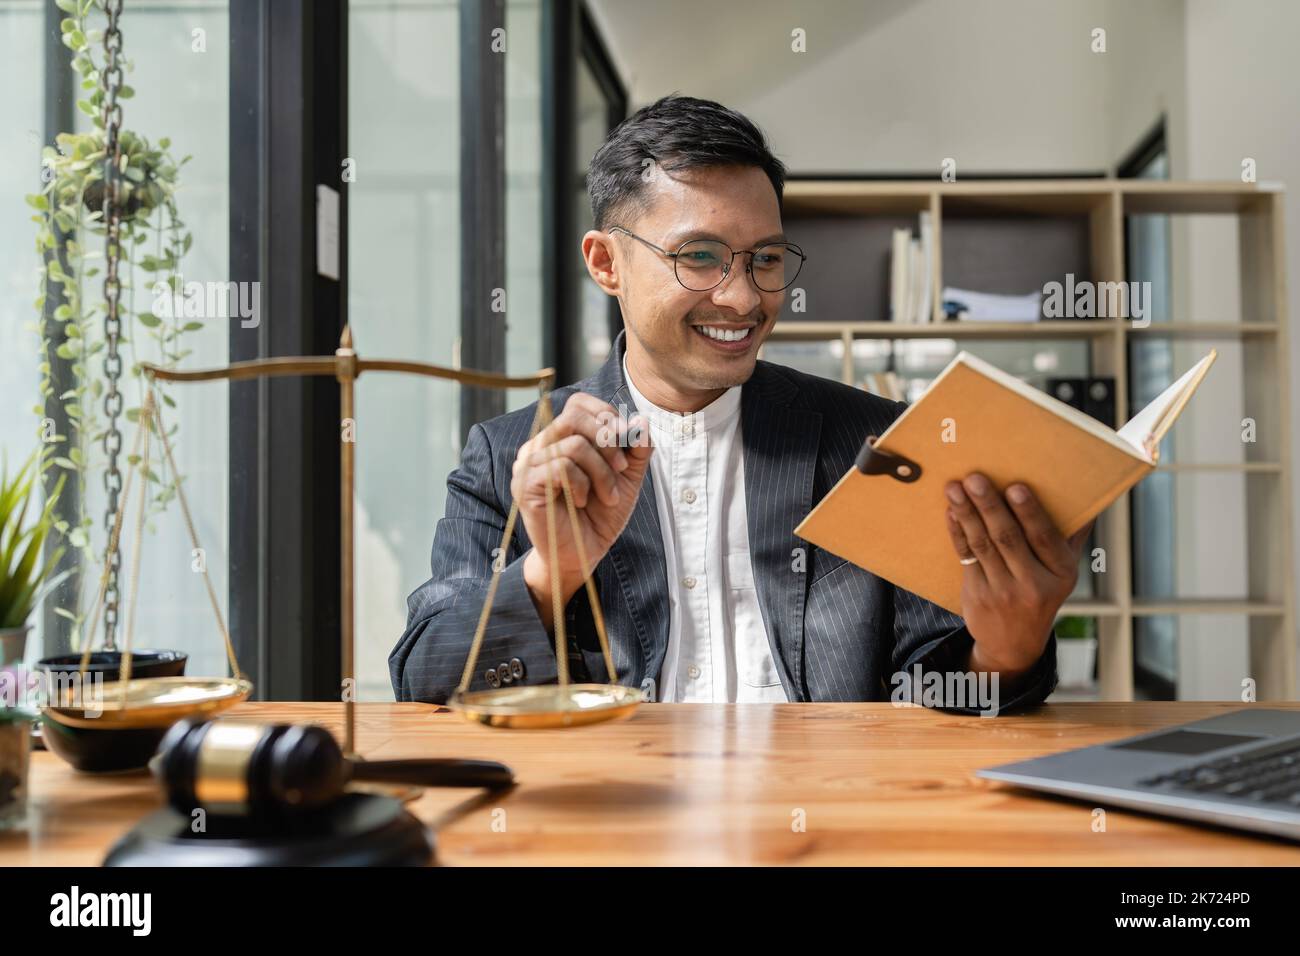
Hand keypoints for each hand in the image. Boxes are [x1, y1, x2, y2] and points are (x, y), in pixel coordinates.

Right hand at [510, 392, 652, 627]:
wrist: (582, 553)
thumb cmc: (600, 515)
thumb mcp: (628, 477)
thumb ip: (636, 447)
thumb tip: (640, 420)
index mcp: (559, 438)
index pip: (578, 404)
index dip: (605, 415)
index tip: (626, 440)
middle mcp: (538, 445)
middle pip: (574, 416)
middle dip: (608, 441)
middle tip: (622, 468)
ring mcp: (528, 464)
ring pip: (574, 444)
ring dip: (602, 472)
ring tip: (608, 496)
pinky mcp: (525, 485)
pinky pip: (562, 466)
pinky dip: (583, 485)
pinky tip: (582, 501)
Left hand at [943, 473, 1091, 679]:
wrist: (1015, 643)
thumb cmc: (1042, 593)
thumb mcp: (1064, 571)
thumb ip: (1072, 536)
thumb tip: (1087, 497)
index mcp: (1062, 573)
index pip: (1044, 538)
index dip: (1029, 512)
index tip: (1015, 486)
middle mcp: (1034, 584)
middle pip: (1008, 538)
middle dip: (989, 506)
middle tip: (975, 479)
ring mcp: (1003, 592)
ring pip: (983, 545)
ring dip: (966, 514)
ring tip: (954, 488)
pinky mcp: (978, 595)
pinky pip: (966, 557)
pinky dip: (957, 532)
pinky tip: (951, 512)